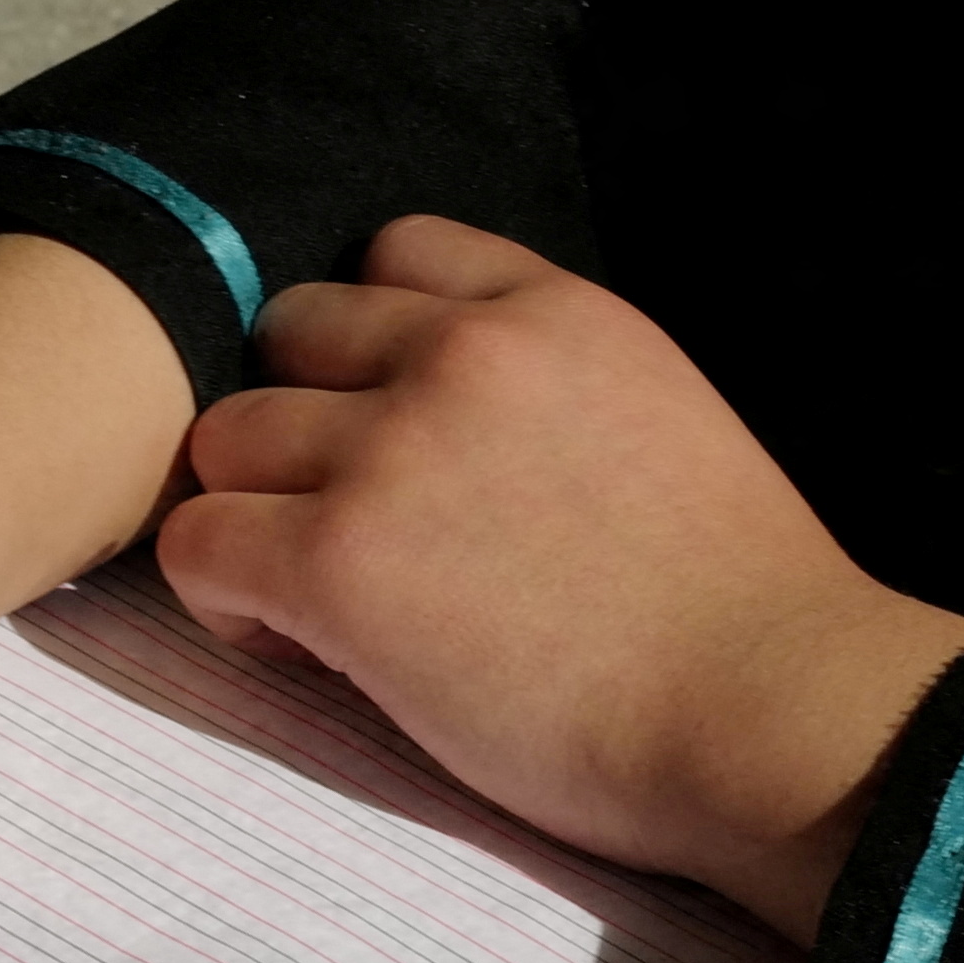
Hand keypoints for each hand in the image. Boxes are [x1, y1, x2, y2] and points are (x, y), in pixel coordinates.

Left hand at [157, 221, 963, 925]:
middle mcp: (464, 354)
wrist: (765, 709)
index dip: (375, 344)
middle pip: (289, 334)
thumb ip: (556, 388)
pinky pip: (198, 545)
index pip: (397, 253)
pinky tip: (308, 644)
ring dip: (256, 511)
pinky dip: (230, 600)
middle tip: (354, 519)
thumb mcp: (662, 420)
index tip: (406, 427)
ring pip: (224, 437)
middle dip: (305, 422)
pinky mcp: (338, 561)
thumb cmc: (738, 610)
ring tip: (324, 595)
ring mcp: (392, 451)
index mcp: (558, 313)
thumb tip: (458, 430)